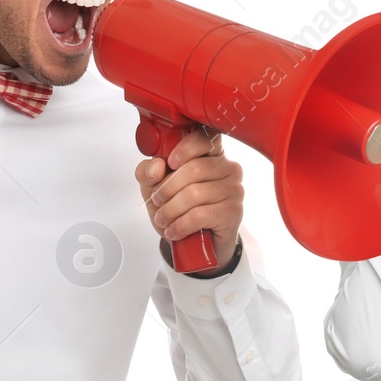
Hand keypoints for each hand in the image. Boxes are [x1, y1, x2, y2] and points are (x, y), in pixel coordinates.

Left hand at [137, 126, 244, 268]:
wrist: (194, 243)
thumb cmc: (179, 208)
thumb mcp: (154, 188)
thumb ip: (147, 172)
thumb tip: (155, 167)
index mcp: (211, 153)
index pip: (204, 137)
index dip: (185, 148)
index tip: (170, 163)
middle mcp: (228, 167)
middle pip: (194, 169)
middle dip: (167, 188)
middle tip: (157, 201)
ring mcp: (234, 189)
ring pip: (195, 194)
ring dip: (171, 210)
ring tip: (163, 219)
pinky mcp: (233, 212)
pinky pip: (201, 215)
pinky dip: (181, 225)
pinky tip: (174, 230)